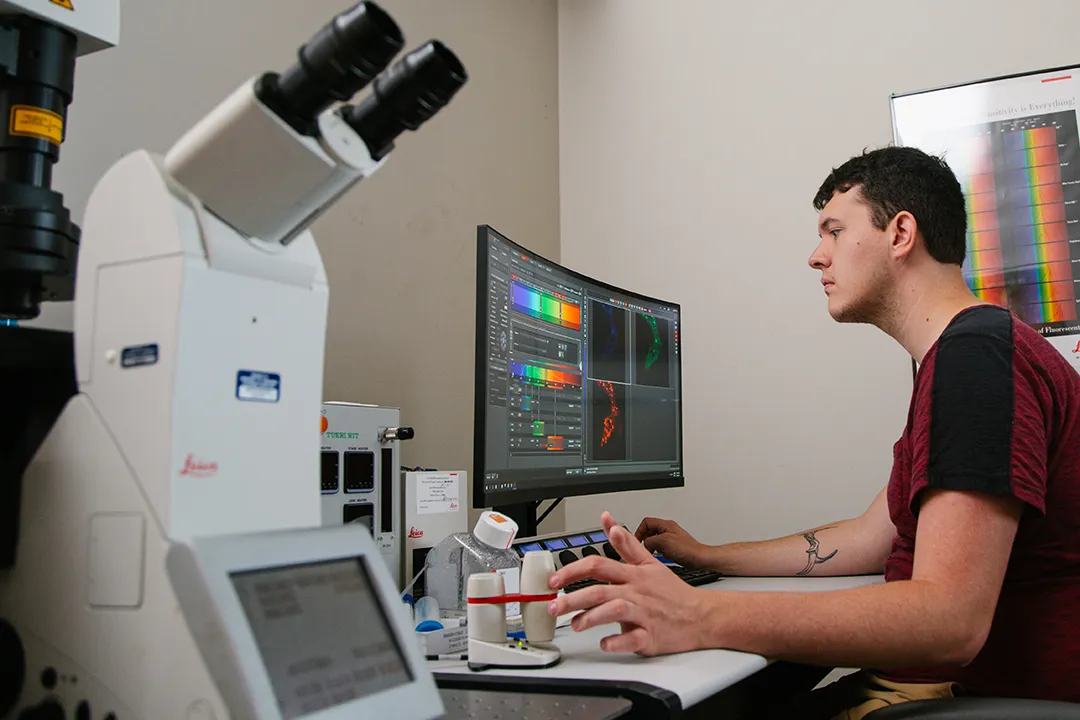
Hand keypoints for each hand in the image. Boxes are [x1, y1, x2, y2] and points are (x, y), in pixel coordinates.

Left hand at [547, 511, 710, 655]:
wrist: (702, 615)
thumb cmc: (672, 592)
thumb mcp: (649, 562)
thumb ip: (625, 543)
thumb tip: (608, 522)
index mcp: (633, 574)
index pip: (598, 565)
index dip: (572, 570)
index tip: (554, 580)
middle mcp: (636, 592)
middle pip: (600, 590)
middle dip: (573, 598)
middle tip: (554, 606)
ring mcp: (644, 614)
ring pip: (614, 611)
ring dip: (591, 618)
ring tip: (575, 624)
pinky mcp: (651, 636)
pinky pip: (633, 639)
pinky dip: (617, 641)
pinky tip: (603, 643)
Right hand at [635, 516, 709, 567]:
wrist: (700, 558)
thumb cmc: (687, 550)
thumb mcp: (663, 542)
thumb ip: (650, 541)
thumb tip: (644, 543)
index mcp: (666, 524)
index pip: (646, 522)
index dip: (639, 531)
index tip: (637, 540)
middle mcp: (669, 529)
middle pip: (650, 530)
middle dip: (646, 540)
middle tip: (644, 548)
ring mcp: (672, 537)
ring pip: (655, 539)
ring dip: (653, 547)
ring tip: (654, 553)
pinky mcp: (674, 546)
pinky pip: (661, 547)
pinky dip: (659, 552)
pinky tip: (663, 557)